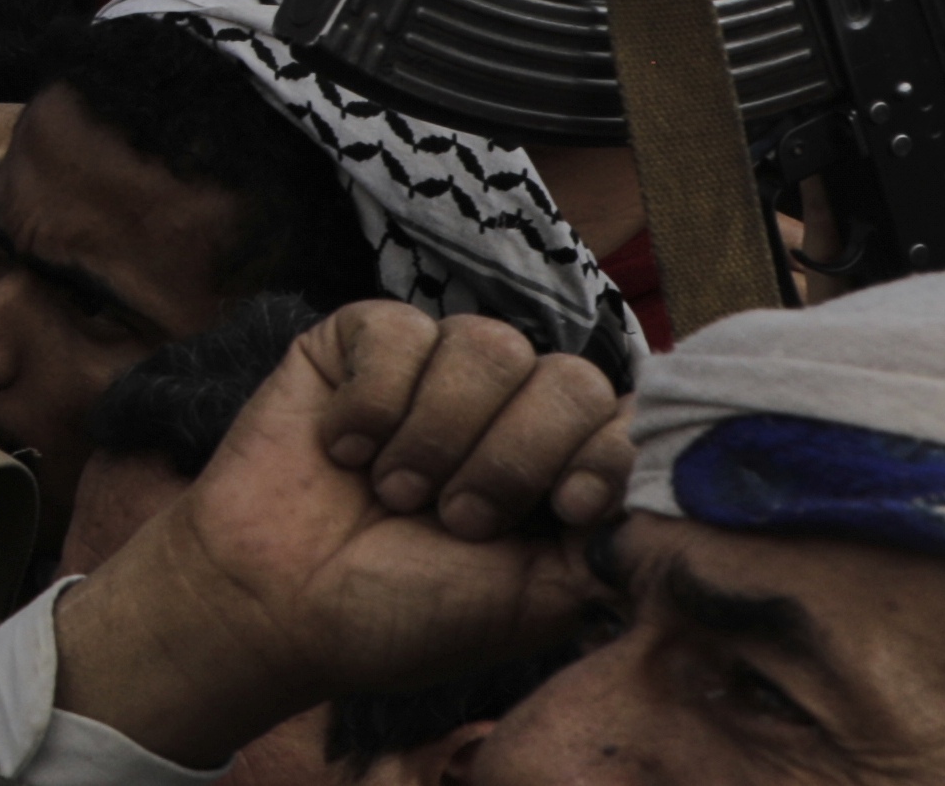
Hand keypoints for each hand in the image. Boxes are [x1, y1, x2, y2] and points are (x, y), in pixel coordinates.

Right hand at [49, 303, 625, 762]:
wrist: (277, 605)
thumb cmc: (399, 612)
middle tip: (455, 519)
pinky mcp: (365, 338)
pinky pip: (403, 332)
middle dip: (512, 458)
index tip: (568, 512)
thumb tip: (667, 497)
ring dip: (436, 438)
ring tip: (395, 493)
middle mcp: (508, 408)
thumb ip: (603, 546)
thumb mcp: (529, 601)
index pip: (624, 417)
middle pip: (567, 376)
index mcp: (557, 467)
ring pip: (487, 346)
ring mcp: (437, 367)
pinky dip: (372, 406)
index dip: (602, 455)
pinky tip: (344, 451)